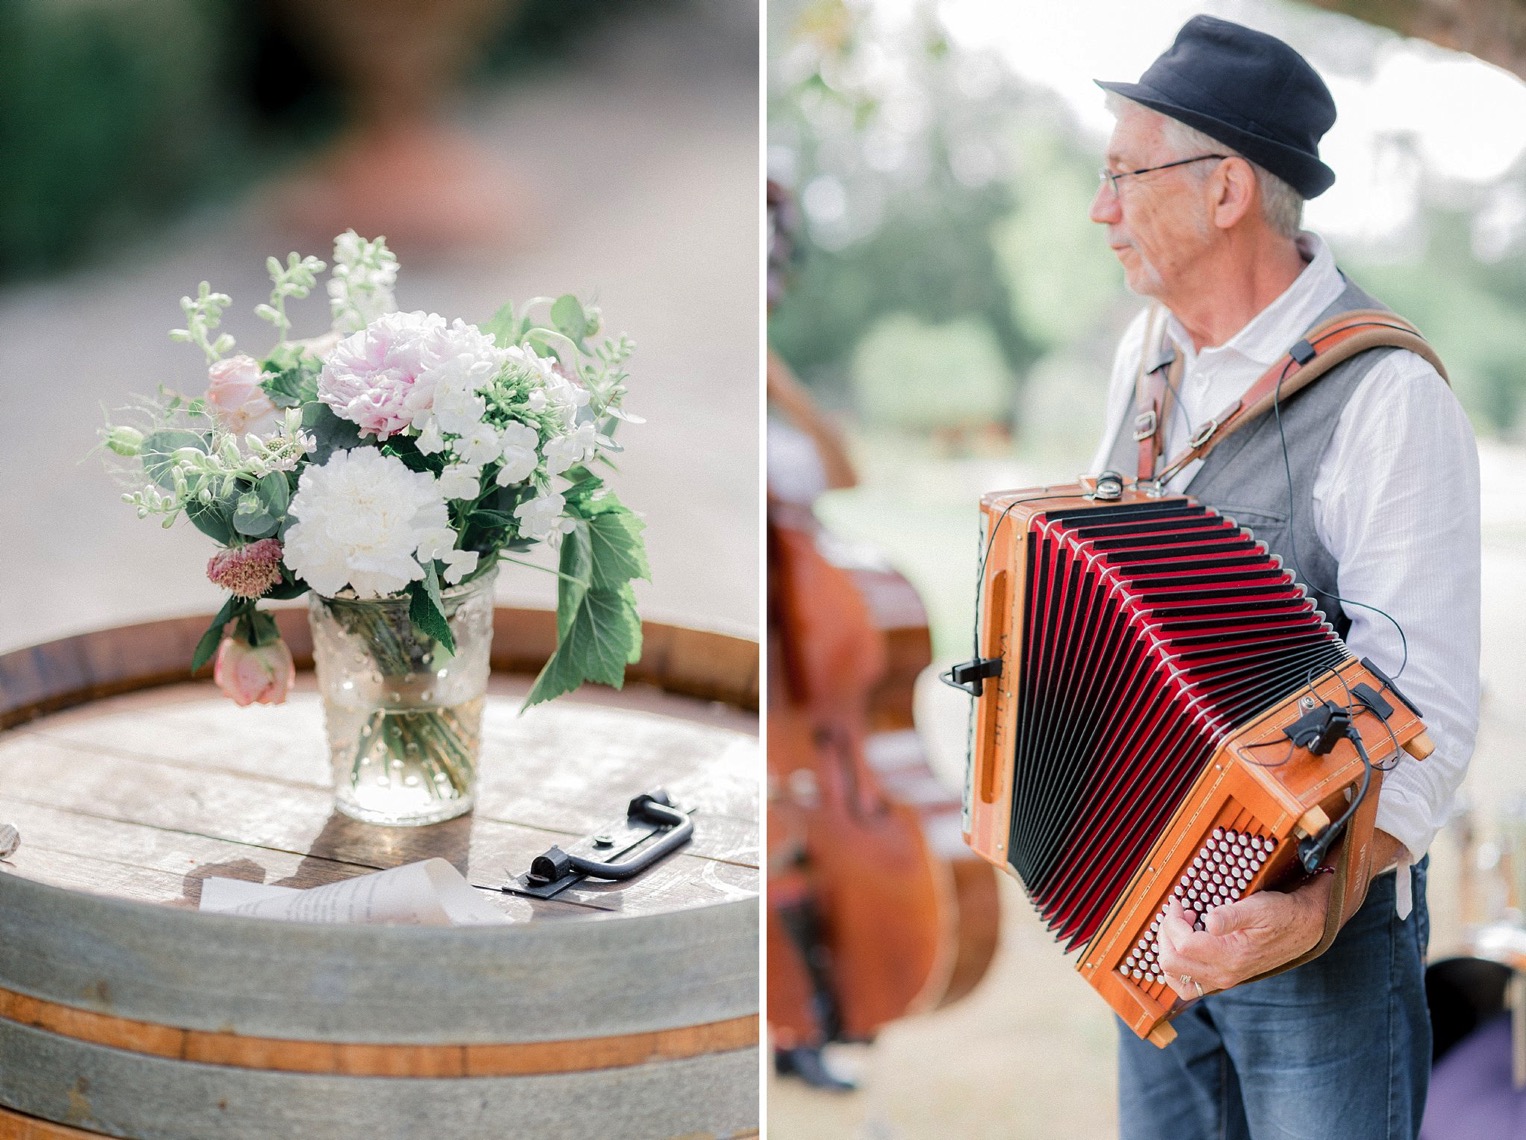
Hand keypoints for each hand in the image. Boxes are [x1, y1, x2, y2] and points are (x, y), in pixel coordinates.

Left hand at [1156, 828, 1411, 1000]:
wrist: (1304, 930)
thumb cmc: (1281, 915)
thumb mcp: (1259, 907)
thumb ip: (1232, 915)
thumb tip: (1209, 920)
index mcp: (1231, 956)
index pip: (1183, 944)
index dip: (1173, 921)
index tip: (1179, 903)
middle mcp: (1224, 974)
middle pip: (1171, 964)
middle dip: (1165, 935)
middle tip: (1177, 914)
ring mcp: (1223, 979)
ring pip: (1176, 979)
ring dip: (1168, 951)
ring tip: (1180, 928)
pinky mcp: (1223, 978)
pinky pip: (1188, 983)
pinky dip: (1178, 964)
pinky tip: (1186, 943)